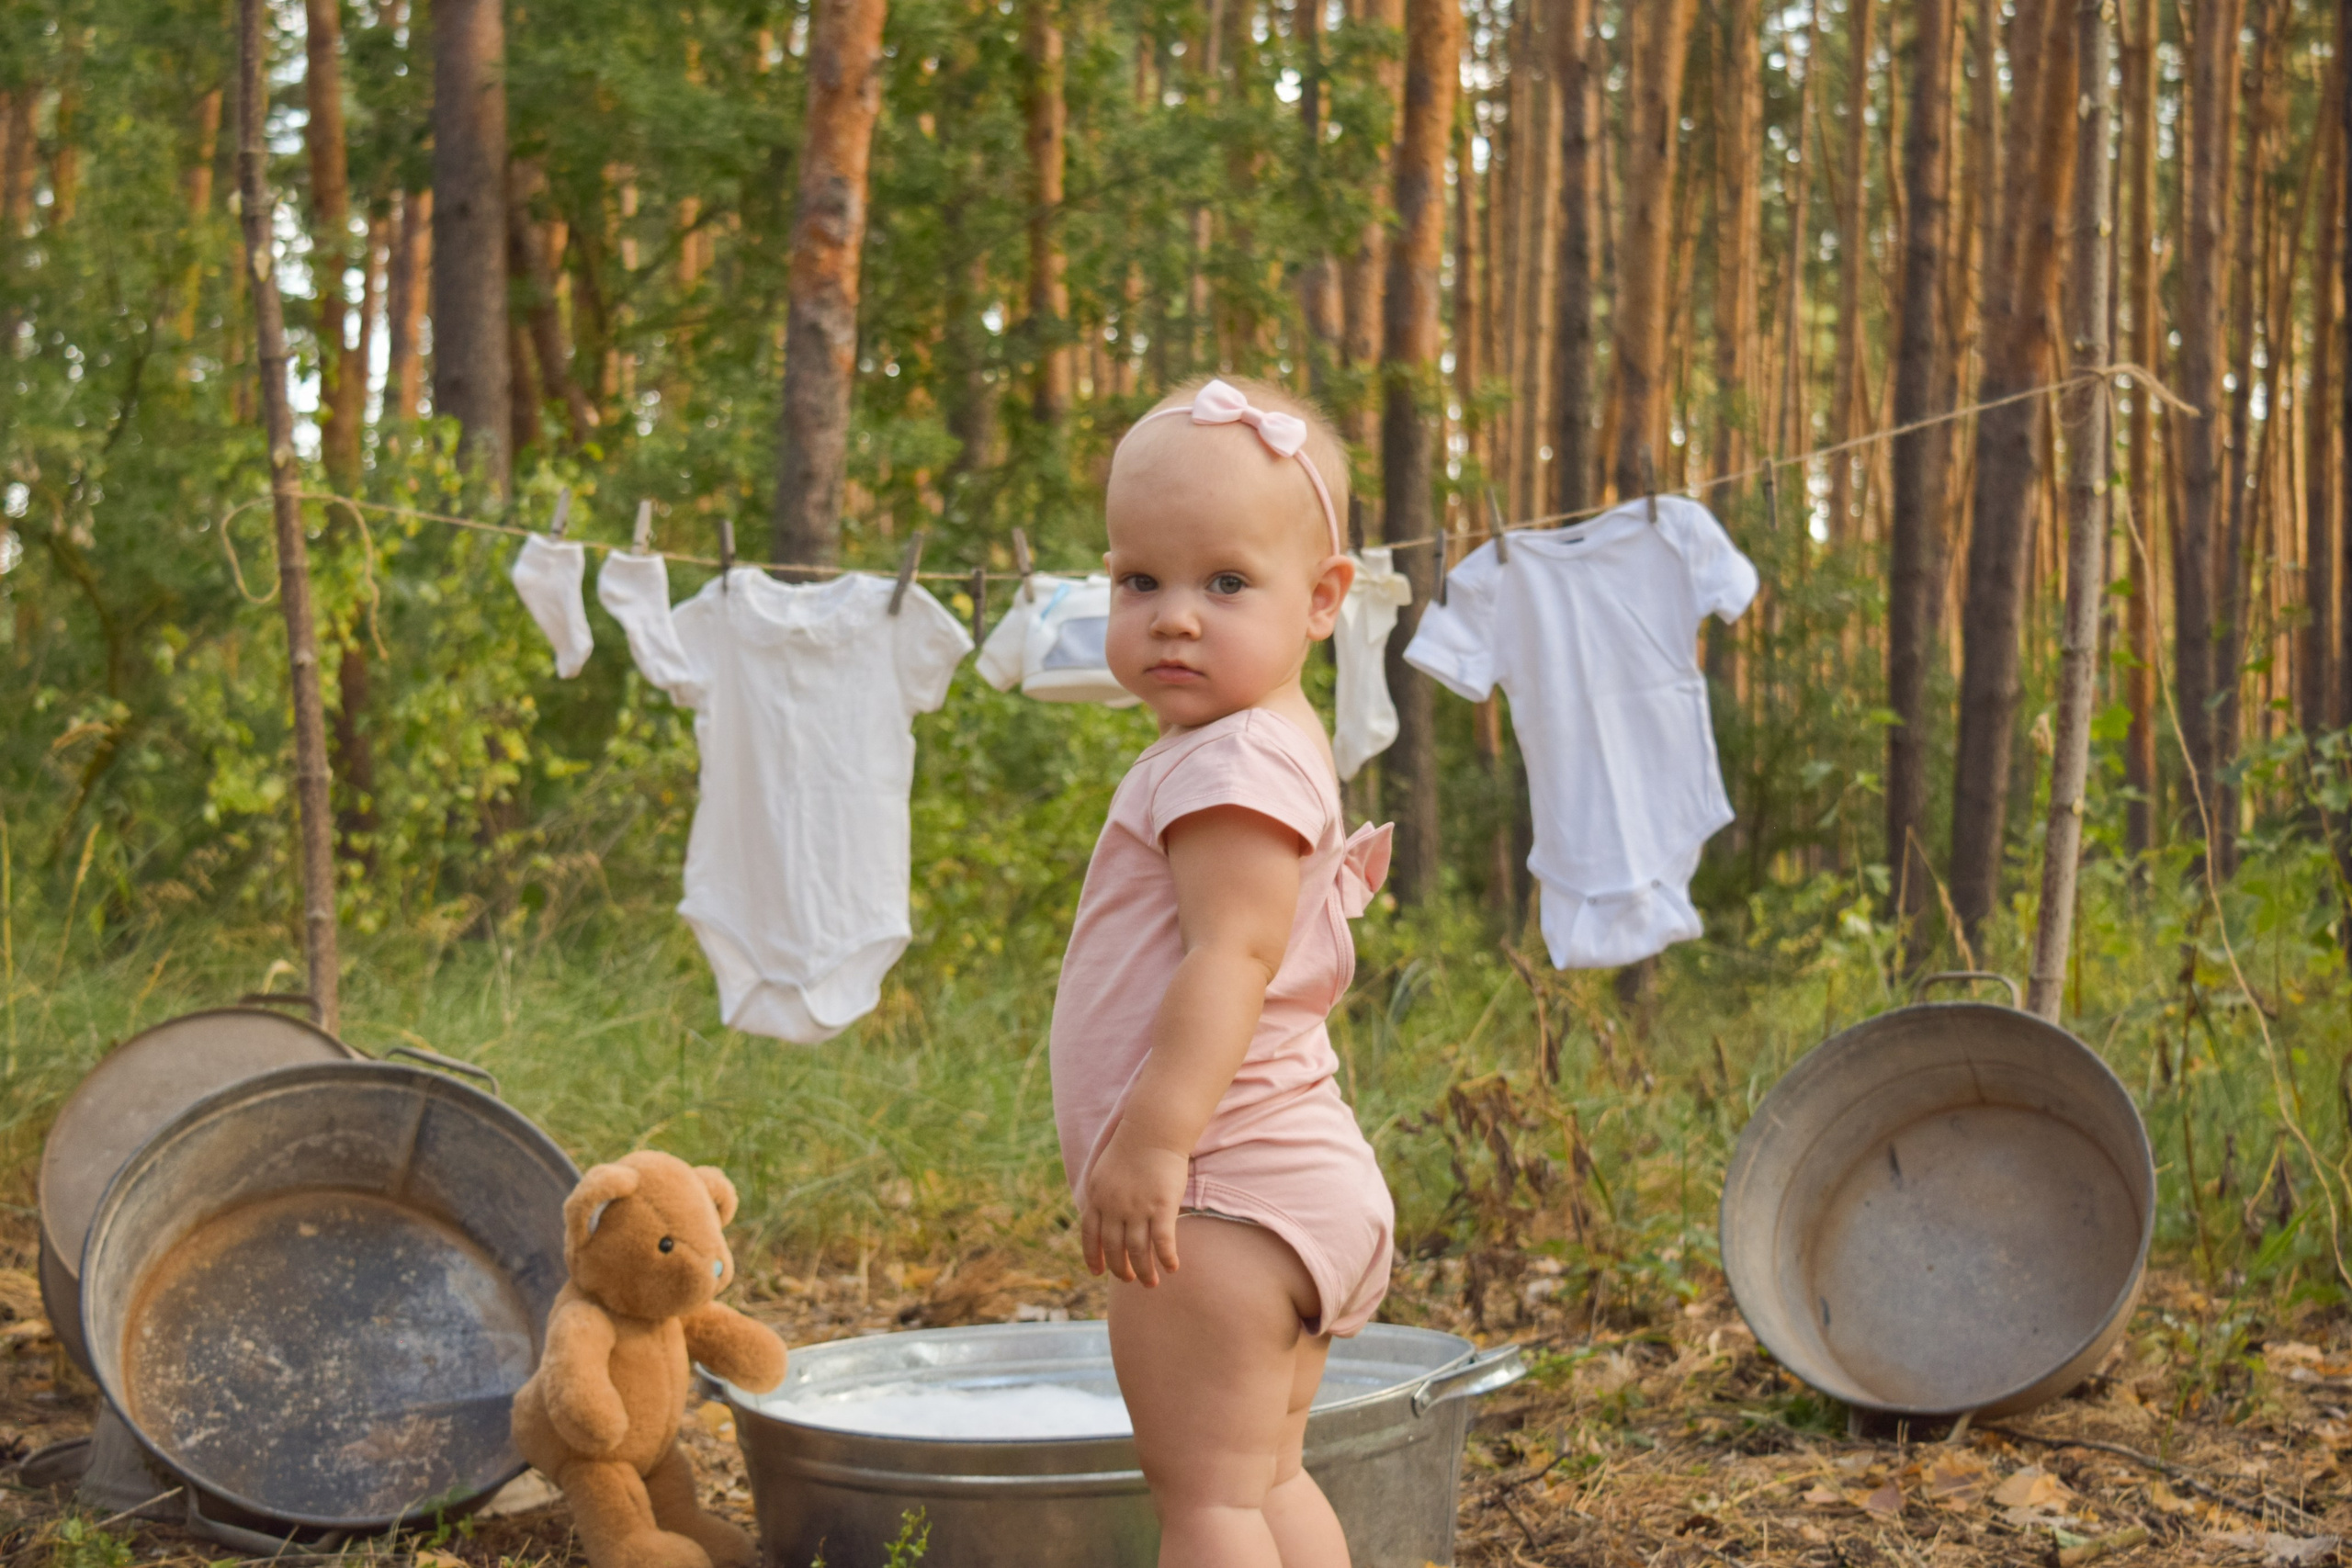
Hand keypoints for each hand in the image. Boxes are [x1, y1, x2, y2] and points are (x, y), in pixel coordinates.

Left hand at [1080, 1126, 1187, 1285]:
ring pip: (1138, 1251)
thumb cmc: (1132, 1148)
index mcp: (1097, 1197)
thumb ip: (1103, 1197)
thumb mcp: (1105, 1172)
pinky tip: (1172, 1267)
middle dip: (1121, 1269)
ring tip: (1150, 1282)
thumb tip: (1104, 1218)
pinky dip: (1167, 1258)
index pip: (1089, 1235)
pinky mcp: (1162, 1206)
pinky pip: (1163, 1241)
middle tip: (1130, 1279)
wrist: (1153, 1130)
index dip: (1093, 1257)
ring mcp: (1137, 1208)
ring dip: (1144, 1271)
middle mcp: (1113, 1206)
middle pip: (1114, 1248)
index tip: (1098, 1273)